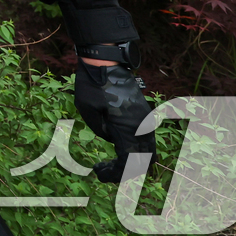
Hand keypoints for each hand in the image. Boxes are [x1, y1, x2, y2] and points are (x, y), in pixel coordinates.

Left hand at [74, 60, 154, 182]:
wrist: (106, 62)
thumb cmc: (92, 85)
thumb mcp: (87, 111)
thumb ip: (100, 130)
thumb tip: (111, 139)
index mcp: (127, 128)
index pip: (128, 162)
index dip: (115, 174)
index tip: (98, 173)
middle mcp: (142, 126)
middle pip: (142, 162)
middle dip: (124, 172)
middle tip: (103, 171)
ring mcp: (145, 120)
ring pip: (148, 153)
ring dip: (132, 162)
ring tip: (111, 164)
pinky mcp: (144, 114)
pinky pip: (146, 140)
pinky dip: (136, 151)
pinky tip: (119, 151)